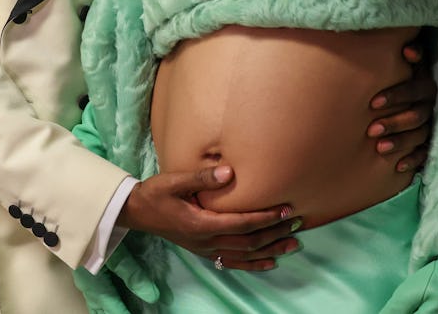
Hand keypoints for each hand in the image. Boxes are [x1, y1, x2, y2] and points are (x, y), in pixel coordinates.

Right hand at [118, 165, 300, 270]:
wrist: (138, 212)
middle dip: (276, 232)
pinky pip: (234, 262)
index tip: (286, 209)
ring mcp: (206, 249)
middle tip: (298, 222)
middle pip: (249, 241)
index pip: (243, 223)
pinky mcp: (205, 252)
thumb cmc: (156, 193)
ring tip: (293, 243)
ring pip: (246, 255)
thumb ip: (201, 178)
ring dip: (271, 249)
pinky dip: (255, 264)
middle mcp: (207, 241)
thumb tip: (230, 172)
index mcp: (201, 223)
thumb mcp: (174, 181)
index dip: (267, 218)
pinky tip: (270, 262)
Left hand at [368, 38, 436, 172]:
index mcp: (427, 86)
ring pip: (419, 136)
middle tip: (370, 130)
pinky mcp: (432, 141)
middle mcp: (432, 106)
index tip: (372, 102)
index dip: (395, 96)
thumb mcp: (409, 62)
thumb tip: (408, 49)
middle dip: (394, 123)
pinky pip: (425, 154)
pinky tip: (398, 167)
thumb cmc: (405, 72)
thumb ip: (412, 54)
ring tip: (379, 148)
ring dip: (400, 142)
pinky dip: (413, 160)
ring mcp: (433, 124)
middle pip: (417, 116)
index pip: (414, 91)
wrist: (415, 89)